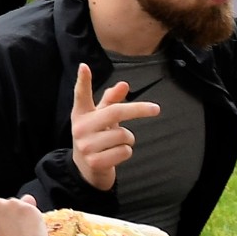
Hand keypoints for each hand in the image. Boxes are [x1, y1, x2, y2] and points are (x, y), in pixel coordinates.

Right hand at [69, 62, 160, 191]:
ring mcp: (86, 145)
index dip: (83, 81)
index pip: (81, 95)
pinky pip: (125, 151)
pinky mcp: (95, 161)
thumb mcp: (100, 118)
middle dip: (139, 109)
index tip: (84, 66)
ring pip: (124, 135)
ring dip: (128, 139)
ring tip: (115, 143)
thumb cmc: (96, 137)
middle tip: (156, 108)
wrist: (85, 169)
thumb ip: (111, 101)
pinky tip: (115, 155)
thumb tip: (124, 84)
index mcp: (81, 114)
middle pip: (115, 112)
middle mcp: (80, 127)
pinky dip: (126, 152)